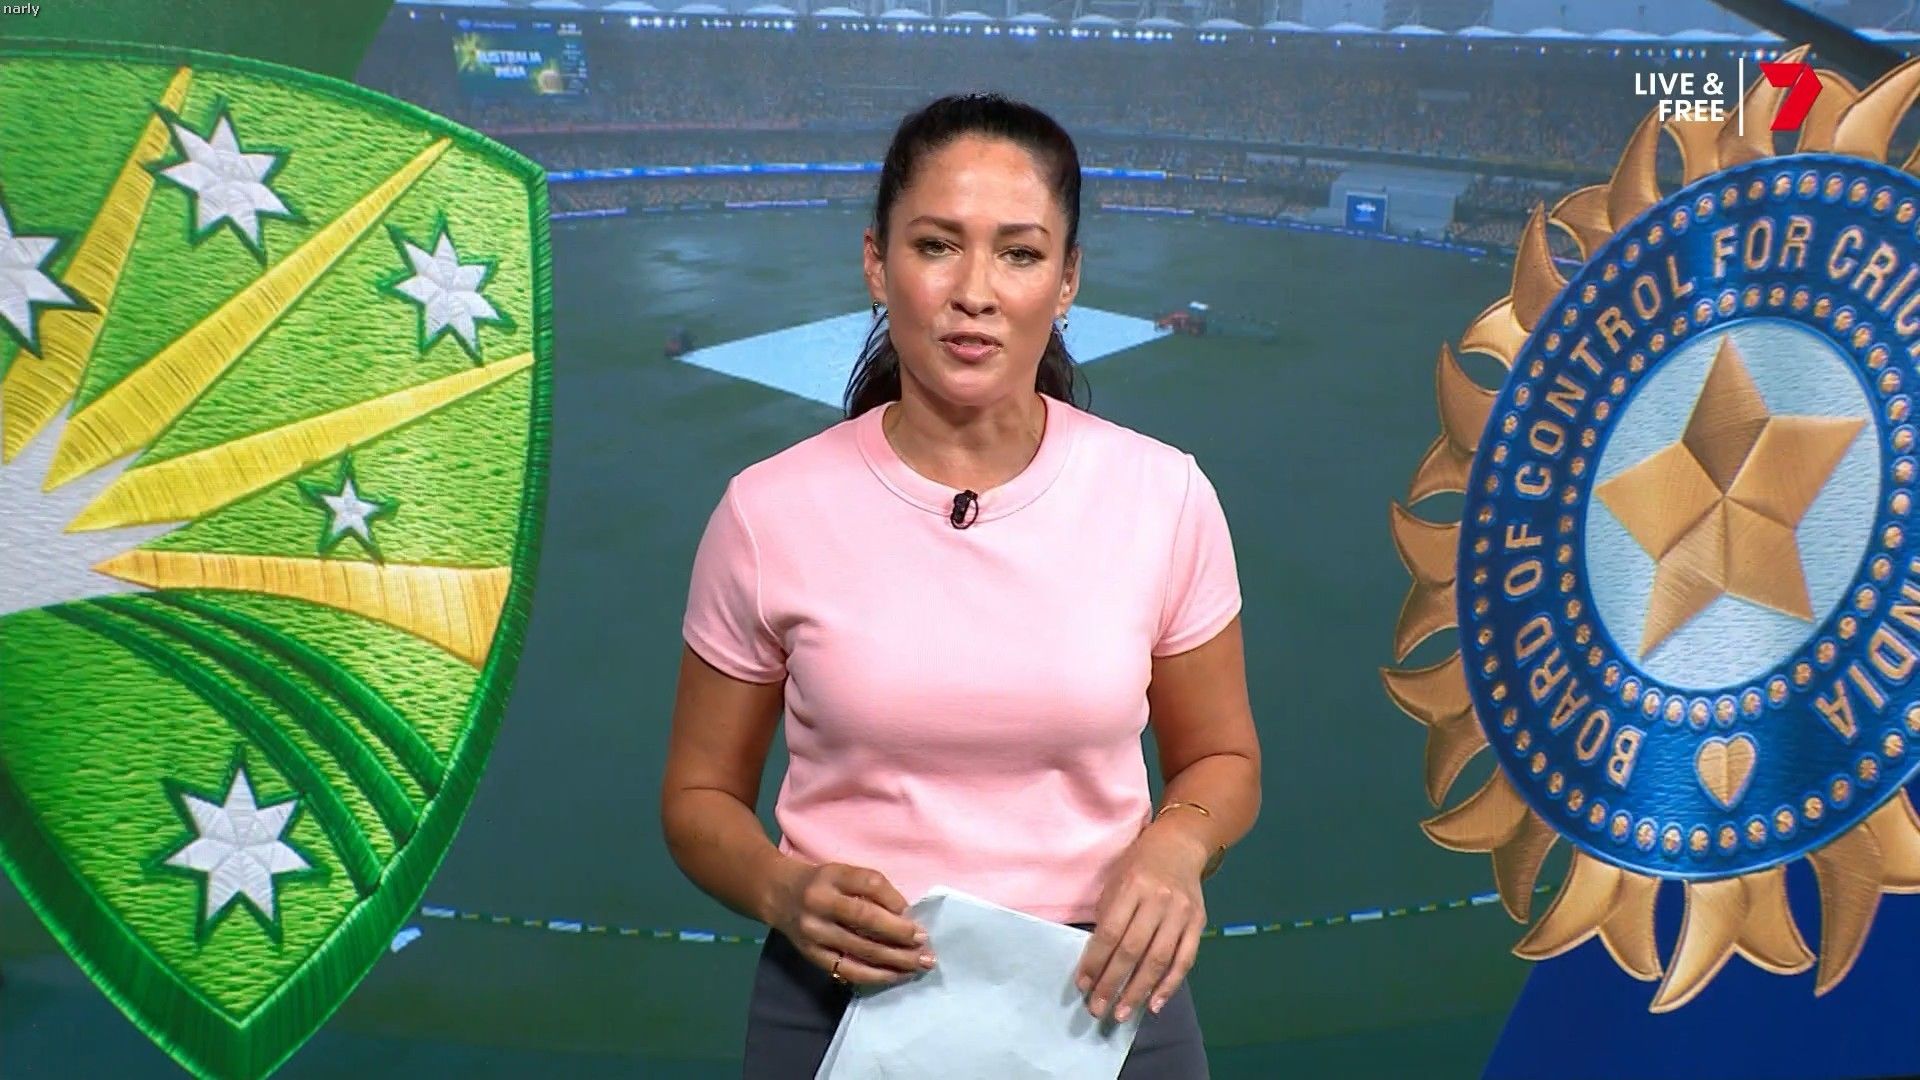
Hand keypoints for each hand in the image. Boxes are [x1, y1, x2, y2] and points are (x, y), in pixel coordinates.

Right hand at [766, 861, 934, 986]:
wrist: (778, 895)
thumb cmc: (822, 883)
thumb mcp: (844, 873)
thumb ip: (872, 888)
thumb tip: (906, 915)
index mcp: (831, 876)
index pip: (869, 884)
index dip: (895, 901)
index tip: (915, 916)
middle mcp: (819, 904)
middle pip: (865, 921)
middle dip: (900, 935)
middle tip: (926, 945)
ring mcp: (814, 933)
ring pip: (860, 950)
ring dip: (895, 960)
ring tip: (919, 964)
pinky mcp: (813, 956)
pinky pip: (848, 970)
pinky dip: (875, 975)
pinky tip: (896, 975)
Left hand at [1074, 826, 1208, 1022]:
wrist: (1179, 845)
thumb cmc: (1138, 864)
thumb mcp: (1115, 881)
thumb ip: (1108, 916)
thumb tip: (1097, 961)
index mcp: (1133, 886)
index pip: (1110, 932)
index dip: (1095, 962)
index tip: (1082, 985)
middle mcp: (1159, 900)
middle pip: (1133, 950)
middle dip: (1113, 984)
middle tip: (1098, 1008)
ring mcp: (1182, 913)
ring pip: (1159, 960)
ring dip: (1139, 991)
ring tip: (1122, 1013)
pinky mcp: (1198, 923)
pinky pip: (1185, 960)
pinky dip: (1170, 985)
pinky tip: (1154, 1004)